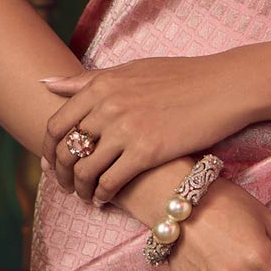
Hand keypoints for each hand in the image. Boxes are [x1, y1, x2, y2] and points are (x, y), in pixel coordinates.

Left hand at [41, 52, 257, 204]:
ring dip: (80, 189)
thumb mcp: (131, 70)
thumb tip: (48, 83)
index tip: (52, 162)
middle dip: (61, 174)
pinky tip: (105, 200)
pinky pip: (111, 182)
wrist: (223, 87)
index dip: (49, 149)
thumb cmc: (180, 77)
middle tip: (65, 186)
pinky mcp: (146, 152)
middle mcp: (107, 107)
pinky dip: (102, 195)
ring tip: (86, 196)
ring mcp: (126, 130)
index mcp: (101, 86)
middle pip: (66, 150)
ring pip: (85, 170)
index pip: (57, 124)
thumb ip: (89, 81)